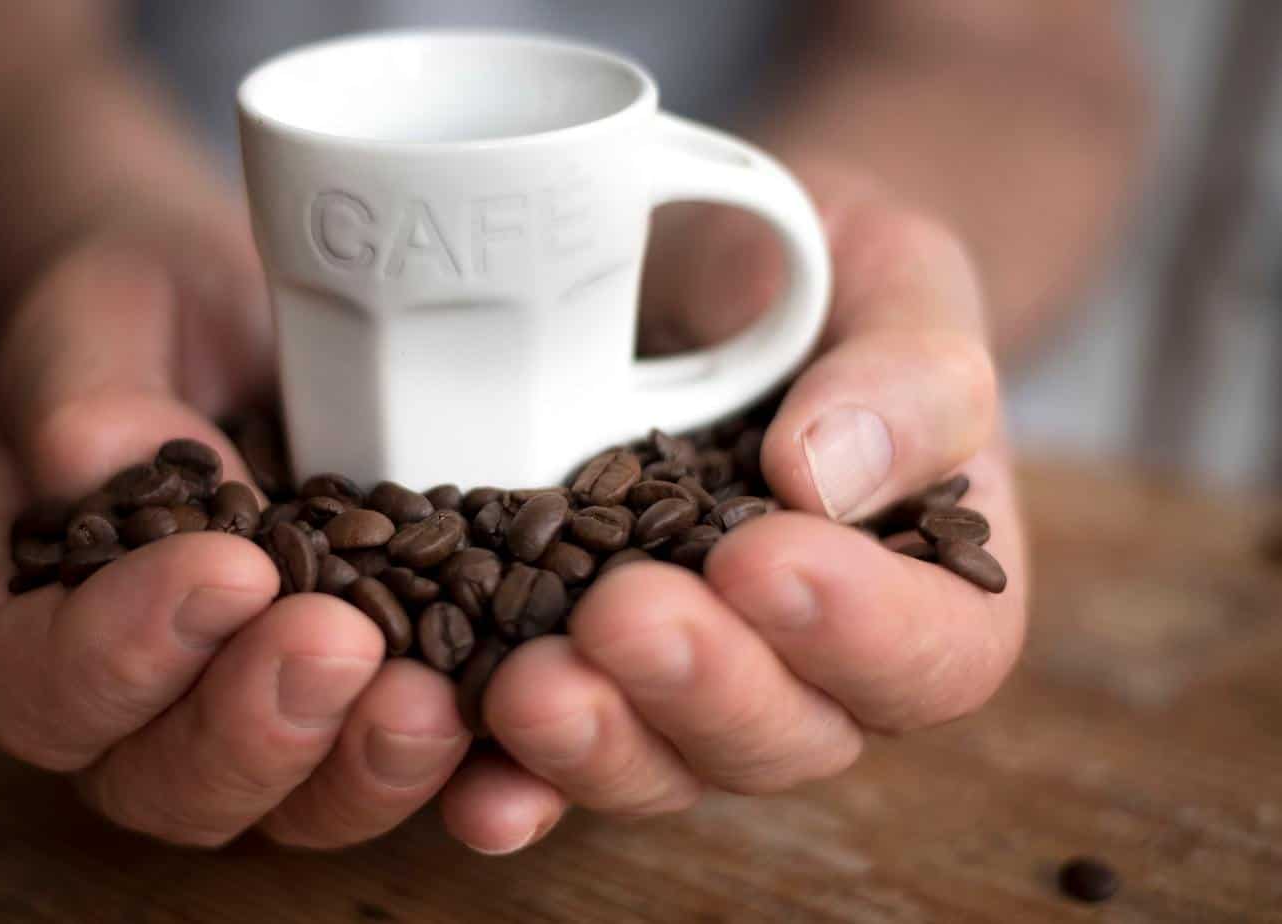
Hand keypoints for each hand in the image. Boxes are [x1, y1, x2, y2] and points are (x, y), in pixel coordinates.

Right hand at [0, 224, 470, 847]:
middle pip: (175, 782)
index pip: (45, 685)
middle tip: (335, 640)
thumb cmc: (137, 322)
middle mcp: (138, 710)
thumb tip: (113, 462)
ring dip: (366, 764)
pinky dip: (468, 765)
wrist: (230, 321)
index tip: (226, 568)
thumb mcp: (90, 329)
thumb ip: (82, 400)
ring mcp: (259, 723)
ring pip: (300, 805)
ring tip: (432, 695)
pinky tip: (511, 714)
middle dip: (259, 722)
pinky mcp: (366, 710)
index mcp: (26, 628)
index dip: (126, 652)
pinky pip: (410, 767)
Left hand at [439, 164, 1028, 853]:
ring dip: (594, 742)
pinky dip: (507, 781)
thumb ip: (905, 380)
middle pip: (780, 735)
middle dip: (699, 686)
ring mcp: (683, 686)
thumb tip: (825, 476)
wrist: (697, 286)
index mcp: (923, 594)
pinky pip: (544, 758)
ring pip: (658, 763)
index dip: (856, 631)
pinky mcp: (577, 676)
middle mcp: (808, 670)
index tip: (766, 558)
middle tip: (626, 617)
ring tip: (527, 688)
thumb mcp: (895, 284)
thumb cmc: (820, 284)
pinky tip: (463, 789)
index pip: (927, 655)